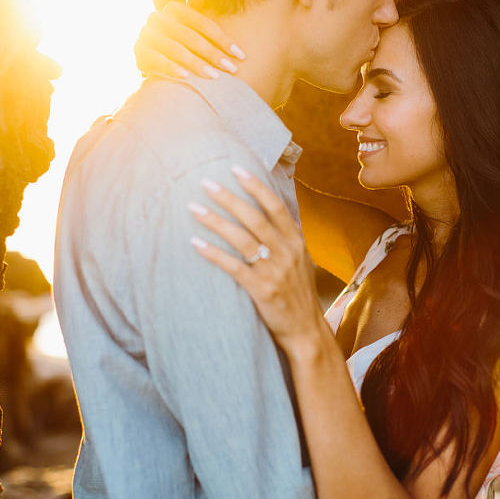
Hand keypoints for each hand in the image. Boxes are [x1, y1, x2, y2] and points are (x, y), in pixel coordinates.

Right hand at [134, 0, 245, 79]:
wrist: (154, 54)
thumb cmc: (182, 38)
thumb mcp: (192, 24)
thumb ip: (198, 7)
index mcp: (174, 8)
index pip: (203, 23)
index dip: (223, 39)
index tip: (240, 55)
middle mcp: (158, 17)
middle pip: (191, 37)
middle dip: (213, 54)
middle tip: (232, 68)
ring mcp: (146, 34)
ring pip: (175, 49)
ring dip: (196, 63)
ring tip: (214, 76)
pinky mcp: (138, 50)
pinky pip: (156, 59)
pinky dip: (172, 68)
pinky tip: (187, 77)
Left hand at [188, 166, 326, 357]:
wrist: (306, 330)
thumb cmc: (297, 293)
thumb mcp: (299, 260)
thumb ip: (285, 237)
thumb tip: (267, 212)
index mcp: (297, 241)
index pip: (276, 206)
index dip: (256, 186)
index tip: (236, 168)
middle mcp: (288, 252)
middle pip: (255, 217)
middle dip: (229, 198)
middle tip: (205, 182)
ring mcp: (275, 271)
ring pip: (242, 239)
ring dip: (216, 221)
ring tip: (194, 208)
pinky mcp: (263, 290)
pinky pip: (234, 267)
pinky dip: (214, 254)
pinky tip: (196, 244)